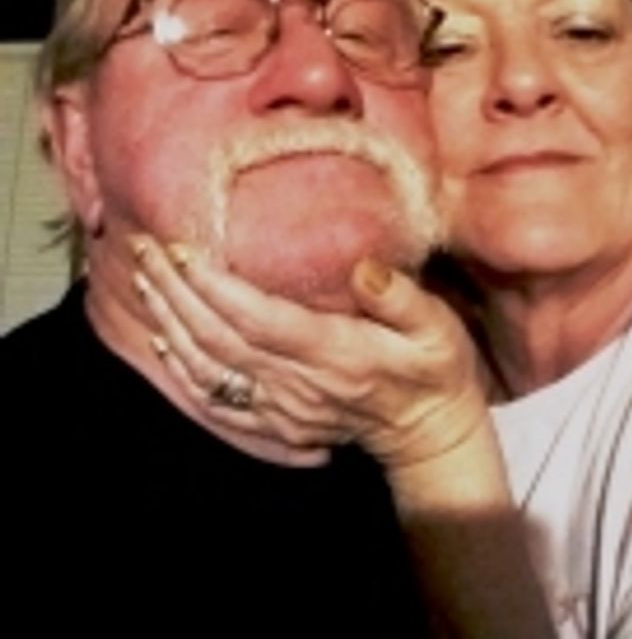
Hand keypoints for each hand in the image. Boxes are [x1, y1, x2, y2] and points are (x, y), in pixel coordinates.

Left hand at [130, 236, 488, 471]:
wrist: (430, 434)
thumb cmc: (434, 372)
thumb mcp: (437, 328)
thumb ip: (401, 299)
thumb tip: (364, 268)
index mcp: (334, 354)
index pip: (257, 319)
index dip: (214, 285)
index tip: (184, 247)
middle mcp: (298, 384)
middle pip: (218, 338)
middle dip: (176, 291)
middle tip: (146, 247)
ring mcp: (282, 407)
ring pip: (207, 368)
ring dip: (169, 322)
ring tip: (145, 279)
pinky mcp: (276, 422)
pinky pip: (216, 400)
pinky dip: (182, 370)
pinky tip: (164, 339)